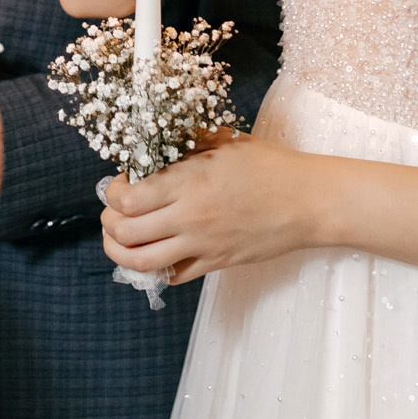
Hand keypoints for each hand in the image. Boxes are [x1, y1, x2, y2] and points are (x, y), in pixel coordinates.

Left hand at [99, 131, 317, 284]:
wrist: (309, 201)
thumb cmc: (270, 166)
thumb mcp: (223, 142)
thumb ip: (185, 143)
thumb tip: (153, 144)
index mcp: (188, 183)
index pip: (126, 199)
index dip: (113, 192)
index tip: (121, 182)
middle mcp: (189, 218)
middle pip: (123, 233)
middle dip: (108, 222)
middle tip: (114, 212)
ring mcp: (202, 245)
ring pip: (140, 263)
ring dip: (119, 252)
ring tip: (120, 238)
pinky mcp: (216, 264)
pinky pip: (172, 276)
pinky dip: (154, 269)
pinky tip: (155, 253)